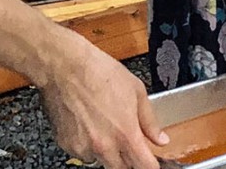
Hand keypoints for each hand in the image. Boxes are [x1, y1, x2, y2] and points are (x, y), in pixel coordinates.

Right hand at [39, 36, 166, 168]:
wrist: (64, 67)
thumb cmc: (99, 73)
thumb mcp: (136, 91)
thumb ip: (150, 120)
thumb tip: (161, 139)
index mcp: (125, 133)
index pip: (144, 166)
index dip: (151, 165)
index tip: (152, 162)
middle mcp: (104, 146)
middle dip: (129, 161)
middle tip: (129, 144)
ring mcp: (83, 147)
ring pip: (100, 162)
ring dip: (107, 153)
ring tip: (105, 128)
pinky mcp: (66, 144)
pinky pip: (81, 153)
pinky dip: (87, 145)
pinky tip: (88, 124)